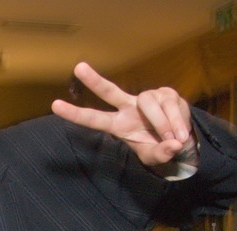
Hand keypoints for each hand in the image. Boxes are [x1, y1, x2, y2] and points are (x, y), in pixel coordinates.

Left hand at [51, 62, 194, 165]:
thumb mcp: (157, 157)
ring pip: (149, 105)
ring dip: (162, 125)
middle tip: (78, 67)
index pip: (93, 119)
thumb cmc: (160, 148)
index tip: (55, 105)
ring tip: (174, 140)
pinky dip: (176, 121)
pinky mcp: (165, 93)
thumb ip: (162, 154)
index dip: (75, 113)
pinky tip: (180, 133)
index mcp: (118, 126)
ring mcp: (146, 98)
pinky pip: (169, 104)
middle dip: (94, 81)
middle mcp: (128, 108)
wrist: (181, 140)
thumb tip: (173, 146)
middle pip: (109, 92)